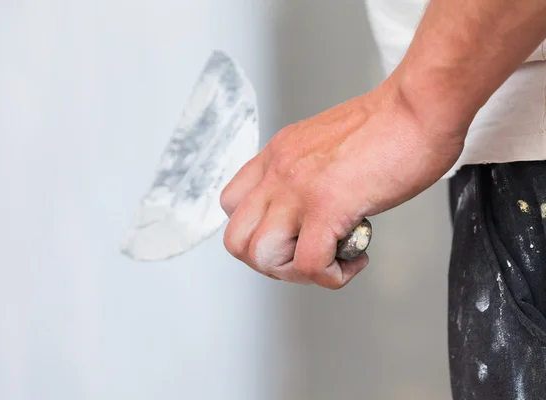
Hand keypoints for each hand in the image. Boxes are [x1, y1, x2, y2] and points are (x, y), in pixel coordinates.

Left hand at [220, 78, 466, 288]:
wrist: (419, 107)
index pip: (232, 204)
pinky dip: (333, 276)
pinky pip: (310, 265)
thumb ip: (309, 174)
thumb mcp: (327, 145)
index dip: (256, 231)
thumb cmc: (390, 125)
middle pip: (235, 239)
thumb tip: (315, 209)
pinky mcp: (328, 206)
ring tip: (330, 260)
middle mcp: (279, 171)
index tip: (290, 236)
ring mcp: (298, 189)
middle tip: (305, 258)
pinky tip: (356, 259)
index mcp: (277, 155)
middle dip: (269, 263)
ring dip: (295, 273)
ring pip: (262, 256)